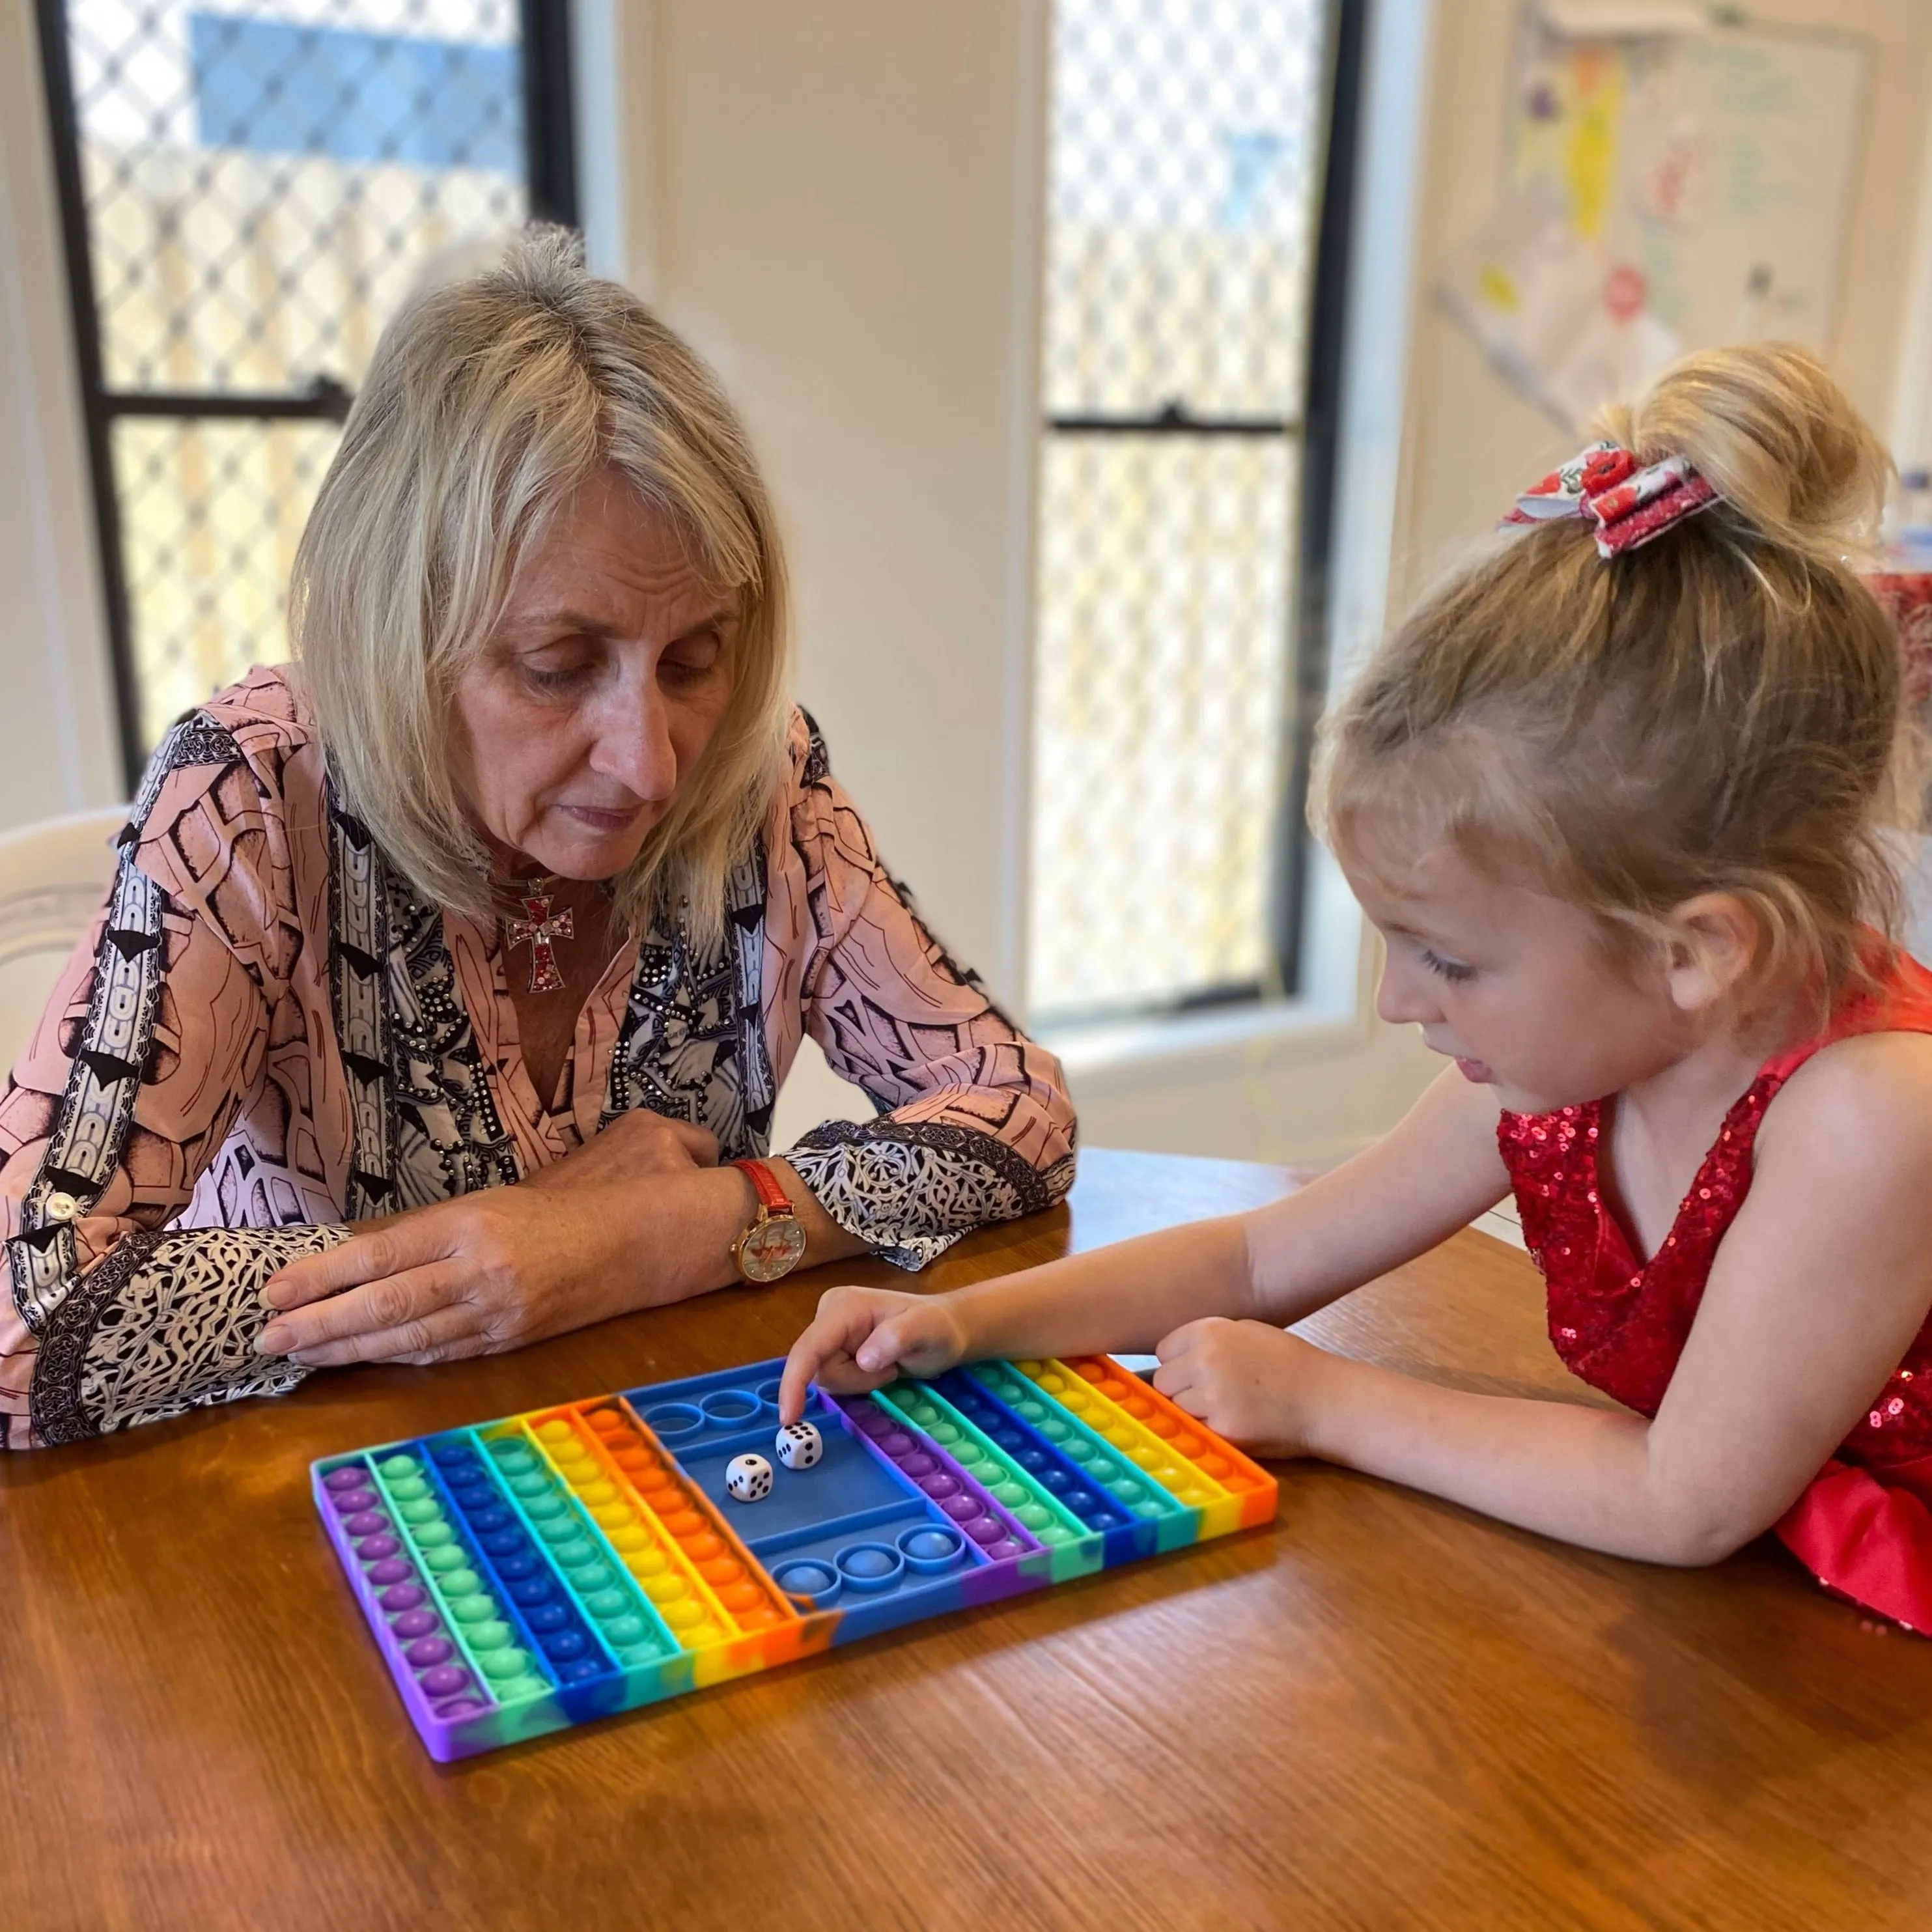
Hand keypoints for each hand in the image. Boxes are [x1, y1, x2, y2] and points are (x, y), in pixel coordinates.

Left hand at [256, 1115, 739, 1367]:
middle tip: (264, 1335)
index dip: (323, 1276)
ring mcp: (503, 1310)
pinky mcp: (521, 1337)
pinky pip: (448, 1352)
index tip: (275, 1288)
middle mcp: (485, 1268)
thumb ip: (474, 1197)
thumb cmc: (617, 1184)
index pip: (382, 1251)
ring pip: (408, 1336)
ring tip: (296, 1353)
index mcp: (483, 1218)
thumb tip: (399, 1229)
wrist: (674, 1234)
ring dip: (348, 1349)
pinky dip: (400, 1357)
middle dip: (318, 1323)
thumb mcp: (530, 1174)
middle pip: (384, 1302)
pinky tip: (367, 1359)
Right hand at [777, 1284, 971, 1423]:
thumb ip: (896, 1339)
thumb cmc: (939, 1327)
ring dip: (859, 1383)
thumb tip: (862, 1359)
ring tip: (889, 1367)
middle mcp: (828, 1315)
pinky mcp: (834, 1348)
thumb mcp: (927, 1330)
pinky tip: (879, 1369)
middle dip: (854, 1381)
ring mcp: (830, 1333)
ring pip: (825, 1378)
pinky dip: (858, 1382)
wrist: (947, 1329)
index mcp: (843, 1307)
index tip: (789, 1417)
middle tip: (890, 1371)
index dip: (794, 1381)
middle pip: (818, 1369)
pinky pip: (834, 1379)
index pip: (809, 1348)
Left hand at [1151, 1316, 1342, 1457]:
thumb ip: (1208, 1340)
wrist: (1324, 1398)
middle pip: (1163, 1382)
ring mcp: (1211, 1397)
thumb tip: (1175, 1358)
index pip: (1164, 1351)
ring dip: (1193, 1412)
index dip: (1178, 1363)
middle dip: (1180, 1389)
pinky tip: (1235, 1422)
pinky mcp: (1222, 1430)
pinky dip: (1210, 1430)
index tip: (1194, 1371)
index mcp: (1208, 1332)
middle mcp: (1204, 1361)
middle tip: (1209, 1394)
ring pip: (1176, 1410)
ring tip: (1226, 1409)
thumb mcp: (1247, 1332)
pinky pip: (1198, 1431)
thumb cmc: (1289, 1362)